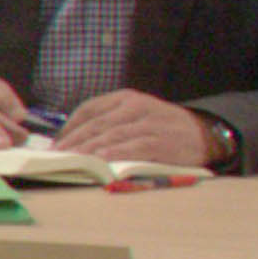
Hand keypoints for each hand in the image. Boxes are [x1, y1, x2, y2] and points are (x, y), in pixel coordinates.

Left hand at [52, 88, 218, 169]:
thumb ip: (109, 121)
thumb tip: (72, 139)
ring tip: (70, 160)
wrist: (203, 134)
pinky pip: (131, 148)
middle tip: (55, 156)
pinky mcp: (159, 142)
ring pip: (110, 136)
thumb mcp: (135, 114)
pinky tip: (98, 161)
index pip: (89, 109)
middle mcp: (135, 106)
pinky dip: (113, 154)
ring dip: (87, 149)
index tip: (54, 143)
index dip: (69, 127)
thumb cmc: (161, 127)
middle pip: (95, 124)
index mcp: (126, 97)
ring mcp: (148, 124)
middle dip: (72, 141)